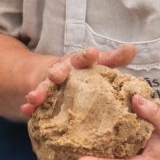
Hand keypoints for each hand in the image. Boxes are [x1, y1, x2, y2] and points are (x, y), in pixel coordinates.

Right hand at [21, 43, 137, 117]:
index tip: (91, 54)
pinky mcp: (42, 97)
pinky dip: (30, 106)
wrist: (55, 75)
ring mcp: (50, 83)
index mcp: (79, 62)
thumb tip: (133, 48)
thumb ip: (114, 58)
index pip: (84, 57)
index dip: (87, 55)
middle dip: (57, 71)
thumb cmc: (84, 71)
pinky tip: (27, 110)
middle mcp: (63, 69)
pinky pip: (35, 102)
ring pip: (44, 86)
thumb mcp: (100, 65)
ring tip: (34, 97)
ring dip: (40, 91)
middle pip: (59, 69)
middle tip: (56, 75)